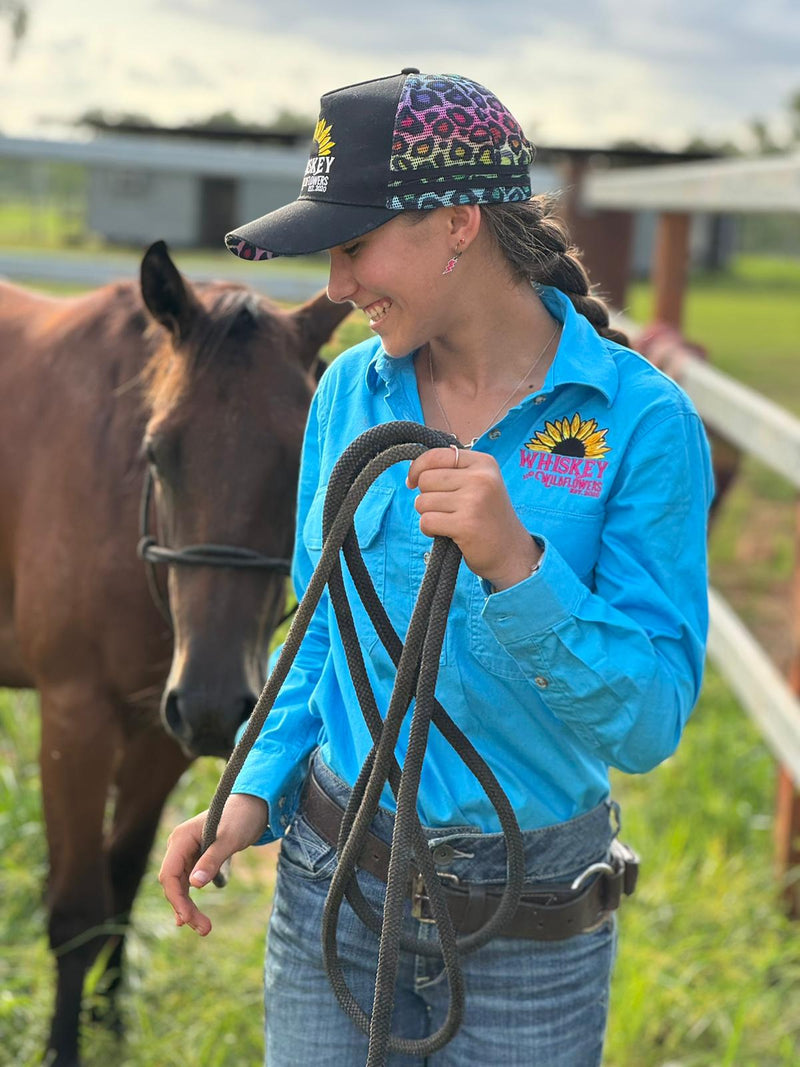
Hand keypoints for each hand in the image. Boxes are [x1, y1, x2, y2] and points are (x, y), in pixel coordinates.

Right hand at [158, 793, 268, 935]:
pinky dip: (191, 898)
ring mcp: (187, 852)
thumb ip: (212, 860)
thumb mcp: (229, 839)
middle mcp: (179, 845)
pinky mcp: (197, 857)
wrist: (255, 806)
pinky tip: (192, 915)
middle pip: (174, 883)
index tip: (188, 919)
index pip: (169, 874)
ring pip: (181, 885)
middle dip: (185, 908)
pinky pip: (188, 882)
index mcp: (181, 838)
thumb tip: (195, 886)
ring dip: (189, 906)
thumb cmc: (242, 818)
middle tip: (205, 930)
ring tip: (204, 928)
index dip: (176, 899)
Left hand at [406, 447, 541, 589]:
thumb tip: (412, 472)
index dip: (417, 469)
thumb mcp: (479, 483)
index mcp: (484, 463)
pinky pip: (426, 521)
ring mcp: (474, 501)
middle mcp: (481, 478)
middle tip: (445, 508)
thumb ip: (451, 471)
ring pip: (422, 502)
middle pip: (426, 480)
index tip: (414, 482)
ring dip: (428, 515)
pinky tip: (446, 533)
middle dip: (427, 496)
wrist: (510, 551)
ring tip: (449, 521)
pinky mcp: (466, 525)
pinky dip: (429, 530)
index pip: (436, 456)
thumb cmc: (487, 516)